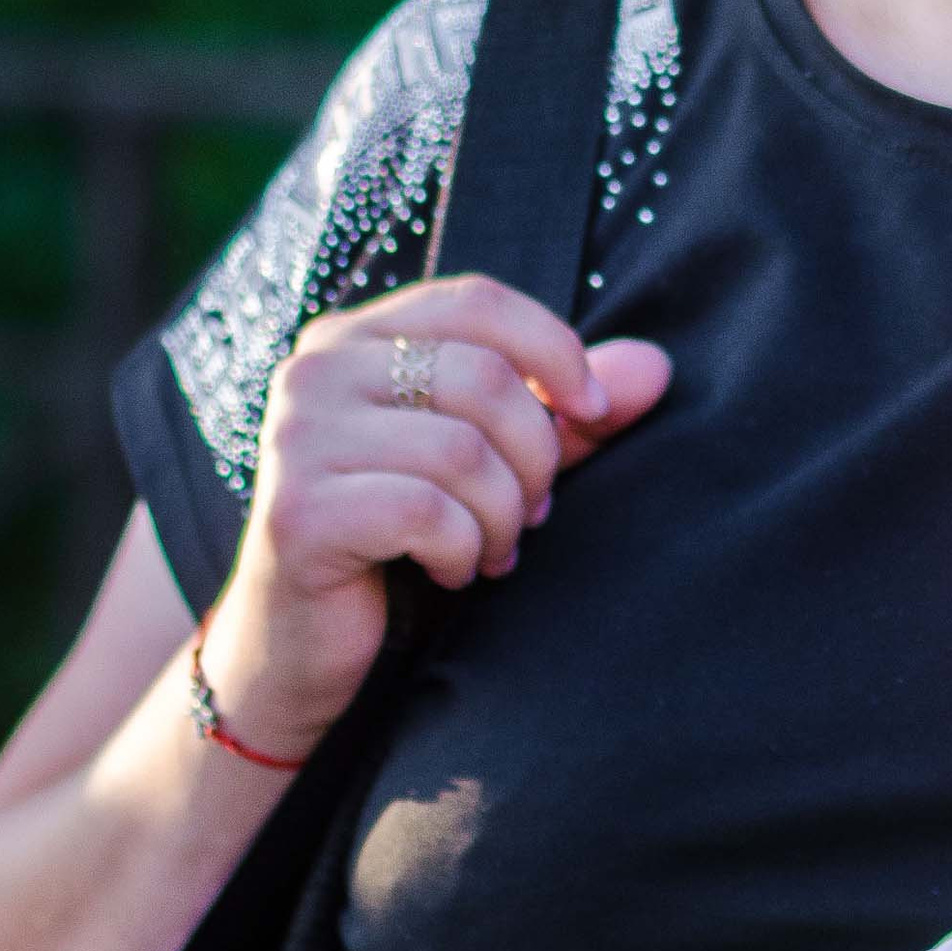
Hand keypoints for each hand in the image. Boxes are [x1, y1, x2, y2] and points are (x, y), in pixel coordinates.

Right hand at [201, 273, 670, 754]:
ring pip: (463, 450)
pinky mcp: (298, 512)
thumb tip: (655, 367)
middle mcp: (315, 371)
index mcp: (357, 338)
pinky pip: (428, 512)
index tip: (594, 411)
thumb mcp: (492, 466)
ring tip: (492, 549)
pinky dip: (463, 550)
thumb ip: (564, 413)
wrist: (301, 649)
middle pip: (483, 377)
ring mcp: (296, 438)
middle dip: (536, 456)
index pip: (478, 301)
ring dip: (504, 515)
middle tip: (533, 513)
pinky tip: (452, 571)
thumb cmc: (402, 545)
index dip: (555, 349)